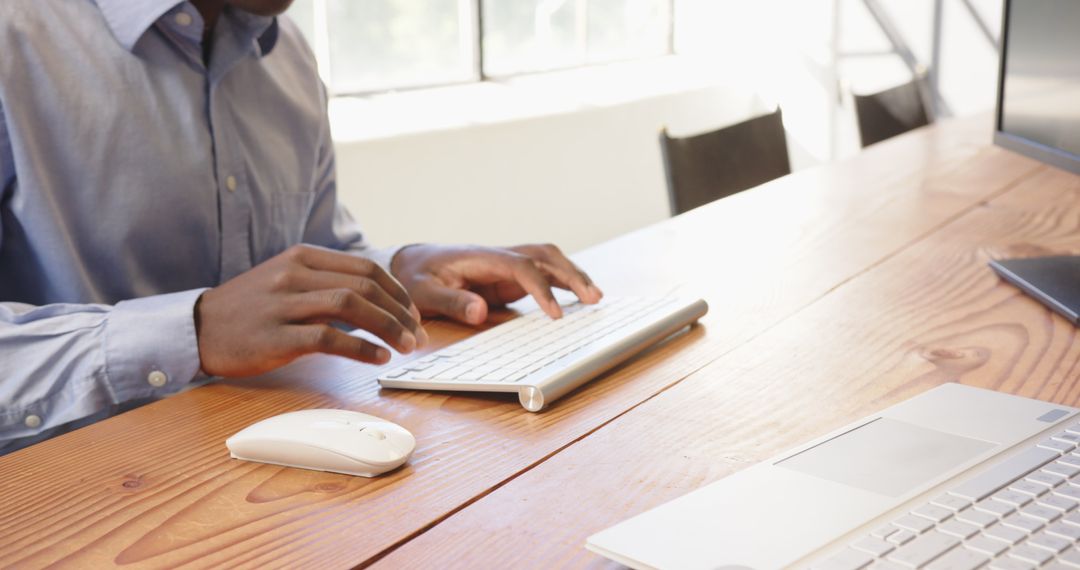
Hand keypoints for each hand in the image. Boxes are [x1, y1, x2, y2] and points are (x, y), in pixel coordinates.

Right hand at [195, 244, 427, 376]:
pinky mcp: (275, 336)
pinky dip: (360, 347)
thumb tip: (378, 300)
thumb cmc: (251, 310)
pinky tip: (378, 358)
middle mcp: (295, 274)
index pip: (366, 267)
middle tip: (418, 336)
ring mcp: (284, 303)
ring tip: (406, 347)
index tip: (413, 315)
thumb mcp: (287, 280)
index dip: (398, 292)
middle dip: (400, 312)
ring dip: (388, 327)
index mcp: (303, 257)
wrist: (197, 328)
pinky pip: (328, 337)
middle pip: (365, 285)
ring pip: (352, 306)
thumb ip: (327, 283)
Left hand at [390, 243, 602, 324]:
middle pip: (544, 256)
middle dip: (571, 274)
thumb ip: (451, 301)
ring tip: (596, 297)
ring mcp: (506, 264)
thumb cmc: (416, 277)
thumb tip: (481, 312)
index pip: (521, 267)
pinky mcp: (509, 275)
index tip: (556, 315)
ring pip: (548, 260)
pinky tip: (579, 297)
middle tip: (594, 298)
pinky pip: (542, 274)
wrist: (411, 263)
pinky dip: (563, 282)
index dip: (542, 289)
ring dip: (573, 275)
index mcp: (482, 257)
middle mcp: (500, 256)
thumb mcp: (424, 291)